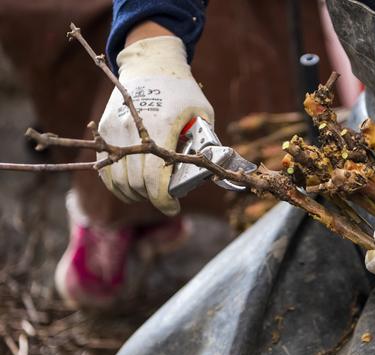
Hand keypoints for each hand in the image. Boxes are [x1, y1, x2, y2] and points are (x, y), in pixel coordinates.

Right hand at [97, 35, 213, 215]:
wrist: (150, 65)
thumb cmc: (182, 91)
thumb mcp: (203, 113)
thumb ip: (206, 143)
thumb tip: (210, 172)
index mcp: (161, 128)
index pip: (155, 179)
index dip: (164, 201)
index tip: (173, 208)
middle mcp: (133, 132)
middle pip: (136, 184)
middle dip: (152, 199)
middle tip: (166, 201)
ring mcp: (114, 132)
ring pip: (117, 181)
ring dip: (134, 195)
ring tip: (150, 194)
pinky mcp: (104, 131)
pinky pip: (104, 169)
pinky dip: (117, 184)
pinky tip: (132, 187)